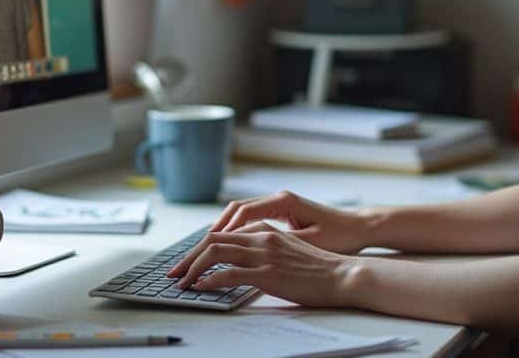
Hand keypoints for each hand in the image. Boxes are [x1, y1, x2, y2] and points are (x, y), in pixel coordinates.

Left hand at [165, 226, 358, 307]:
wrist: (343, 275)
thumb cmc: (318, 268)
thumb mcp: (288, 251)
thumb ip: (264, 251)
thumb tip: (242, 263)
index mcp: (266, 229)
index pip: (223, 234)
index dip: (200, 248)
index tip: (187, 262)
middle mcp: (262, 236)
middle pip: (213, 240)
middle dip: (189, 257)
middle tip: (175, 273)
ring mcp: (264, 254)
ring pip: (216, 253)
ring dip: (193, 268)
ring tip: (182, 282)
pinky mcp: (268, 272)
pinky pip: (230, 273)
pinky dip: (210, 280)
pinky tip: (200, 288)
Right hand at [201, 190, 371, 254]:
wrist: (360, 227)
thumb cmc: (340, 234)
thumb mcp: (309, 241)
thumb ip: (280, 243)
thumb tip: (250, 249)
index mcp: (283, 201)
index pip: (241, 212)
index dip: (221, 231)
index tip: (204, 247)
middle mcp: (277, 198)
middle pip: (234, 211)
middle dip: (212, 232)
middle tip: (194, 252)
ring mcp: (278, 205)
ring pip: (239, 215)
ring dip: (221, 232)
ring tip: (201, 252)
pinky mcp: (280, 214)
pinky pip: (249, 221)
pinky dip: (234, 232)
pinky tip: (224, 248)